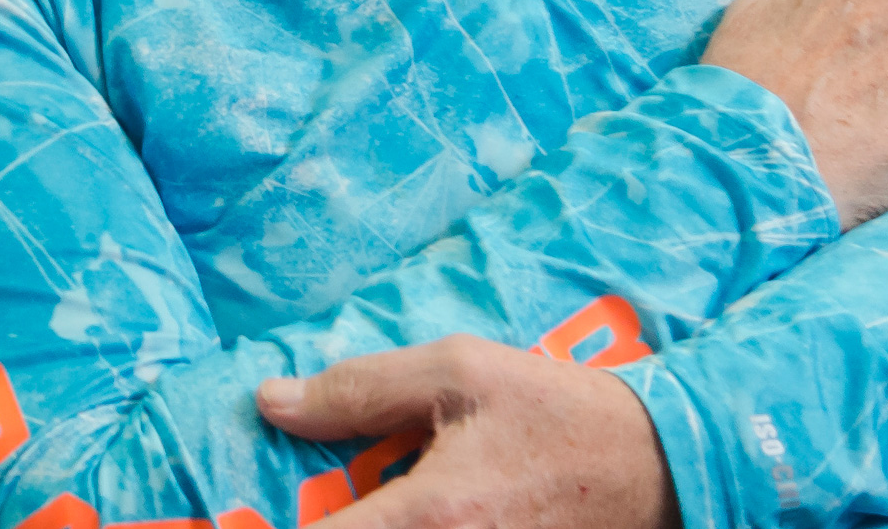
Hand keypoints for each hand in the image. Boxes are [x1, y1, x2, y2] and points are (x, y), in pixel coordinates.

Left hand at [256, 336, 677, 528]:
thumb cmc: (560, 414)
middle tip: (288, 499)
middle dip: (314, 519)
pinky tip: (394, 502)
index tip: (222, 519)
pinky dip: (392, 525)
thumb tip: (272, 403)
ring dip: (354, 520)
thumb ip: (359, 389)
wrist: (665, 472)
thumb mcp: (459, 372)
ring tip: (351, 494)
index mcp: (428, 519)